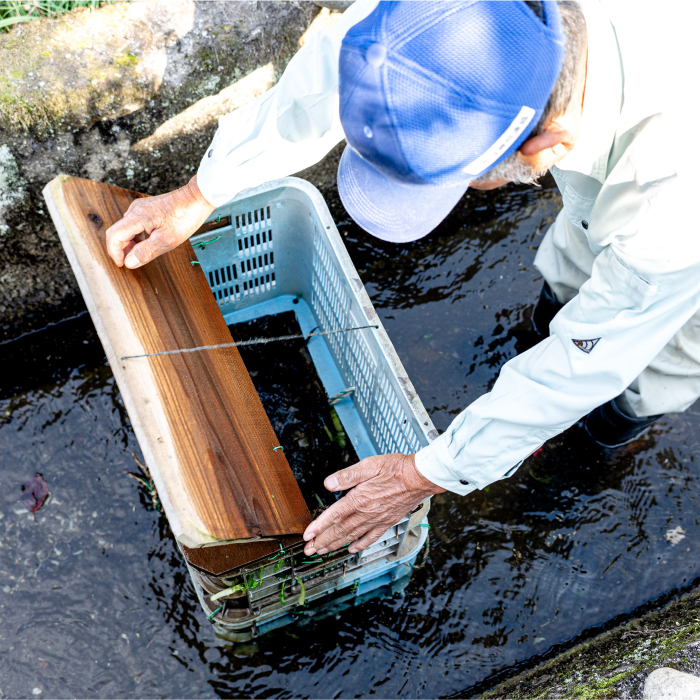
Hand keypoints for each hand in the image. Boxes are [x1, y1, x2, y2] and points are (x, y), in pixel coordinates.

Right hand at [106, 175, 214, 268]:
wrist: (197, 198)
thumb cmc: (185, 217)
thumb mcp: (166, 240)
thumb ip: (146, 252)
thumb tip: (130, 262)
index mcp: (137, 216)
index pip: (114, 236)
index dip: (114, 252)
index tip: (122, 264)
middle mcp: (135, 210)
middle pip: (118, 232)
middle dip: (122, 249)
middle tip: (132, 262)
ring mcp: (140, 208)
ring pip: (126, 228)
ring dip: (130, 243)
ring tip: (141, 255)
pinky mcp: (147, 208)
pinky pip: (134, 224)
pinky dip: (136, 236)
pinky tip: (147, 243)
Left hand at [302, 453, 443, 555]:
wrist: (420, 478)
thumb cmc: (396, 468)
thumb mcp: (369, 465)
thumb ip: (347, 475)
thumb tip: (328, 484)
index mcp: (360, 498)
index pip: (334, 515)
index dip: (319, 527)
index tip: (307, 536)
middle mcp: (367, 513)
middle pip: (340, 530)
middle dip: (322, 541)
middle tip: (308, 551)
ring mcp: (377, 520)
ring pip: (352, 536)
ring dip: (335, 545)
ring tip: (322, 552)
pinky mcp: (387, 522)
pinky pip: (370, 538)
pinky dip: (359, 545)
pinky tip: (352, 549)